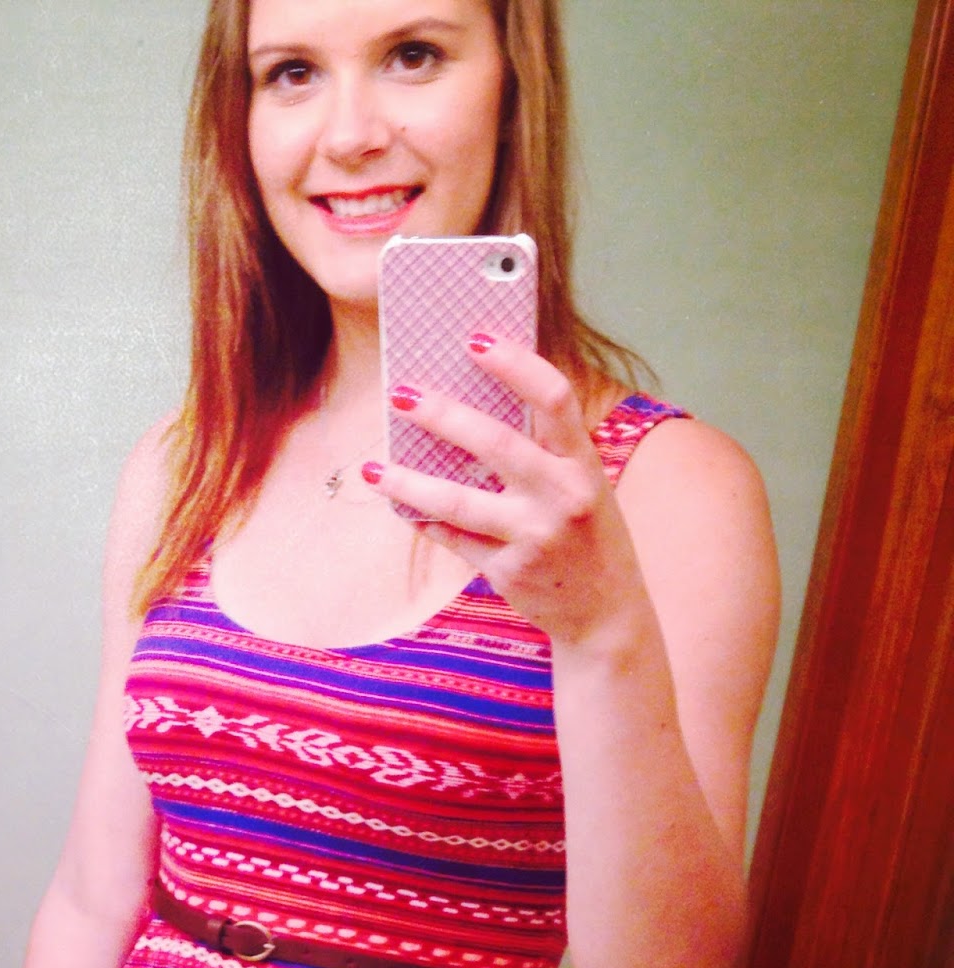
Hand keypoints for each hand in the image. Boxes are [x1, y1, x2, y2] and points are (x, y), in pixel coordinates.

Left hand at [366, 338, 650, 651]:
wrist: (607, 613)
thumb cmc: (588, 536)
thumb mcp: (583, 486)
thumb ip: (542, 452)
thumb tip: (471, 408)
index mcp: (584, 464)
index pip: (554, 399)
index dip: (515, 364)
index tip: (476, 339)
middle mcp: (562, 496)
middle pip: (495, 443)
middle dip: (442, 415)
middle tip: (400, 393)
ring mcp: (533, 537)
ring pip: (459, 501)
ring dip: (410, 482)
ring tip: (375, 467)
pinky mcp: (507, 571)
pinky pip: (454, 539)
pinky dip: (424, 521)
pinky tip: (400, 506)